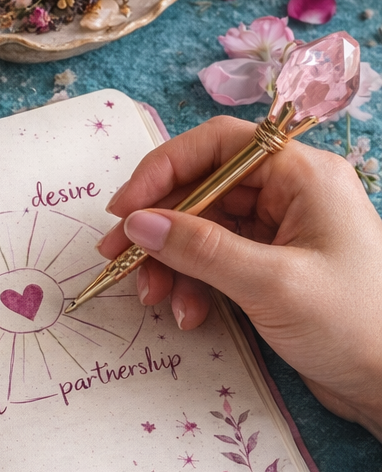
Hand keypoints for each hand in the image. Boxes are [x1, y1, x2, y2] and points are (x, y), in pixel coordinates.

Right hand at [97, 117, 381, 440]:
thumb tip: (138, 223)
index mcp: (303, 175)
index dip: (164, 170)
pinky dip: (194, 283)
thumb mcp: (271, 285)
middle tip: (118, 259)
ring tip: (155, 299)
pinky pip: (217, 260)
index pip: (218, 146)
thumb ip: (200, 249)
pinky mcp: (274, 267)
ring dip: (173, 262)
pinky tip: (189, 314)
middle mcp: (292, 194)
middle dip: (160, 226)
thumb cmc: (353, 325)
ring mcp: (283, 231)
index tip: (125, 208)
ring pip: (204, 228)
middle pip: (203, 189)